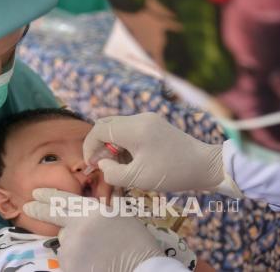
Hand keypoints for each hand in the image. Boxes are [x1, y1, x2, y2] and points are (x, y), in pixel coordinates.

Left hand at [23, 188, 163, 271]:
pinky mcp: (69, 267)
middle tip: (28, 207)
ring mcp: (70, 249)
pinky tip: (92, 263)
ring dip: (74, 244)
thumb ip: (98, 209)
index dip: (47, 196)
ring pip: (65, 243)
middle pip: (54, 218)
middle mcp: (76, 228)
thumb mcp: (121, 216)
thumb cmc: (137, 243)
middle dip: (38, 210)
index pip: (62, 200)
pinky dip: (76, 261)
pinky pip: (68, 260)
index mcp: (90, 212)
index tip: (35, 193)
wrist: (141, 269)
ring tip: (95, 252)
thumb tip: (87, 204)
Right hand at [83, 113, 242, 197]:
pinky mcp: (154, 125)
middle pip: (106, 124)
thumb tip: (102, 164)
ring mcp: (148, 119)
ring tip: (116, 165)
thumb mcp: (139, 178)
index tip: (90, 165)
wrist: (207, 166)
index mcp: (134, 129)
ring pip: (117, 127)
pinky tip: (129, 160)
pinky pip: (129, 130)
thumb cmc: (173, 173)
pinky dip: (123, 143)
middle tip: (101, 165)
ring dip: (111, 144)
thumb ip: (113, 173)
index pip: (99, 129)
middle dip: (98, 144)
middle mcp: (140, 119)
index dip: (89, 146)